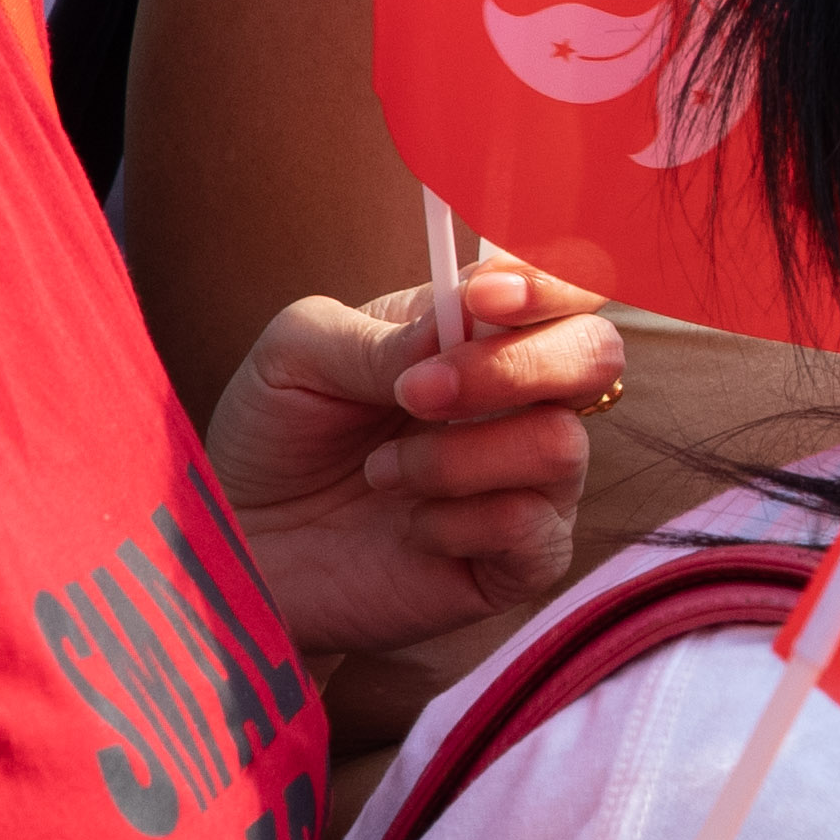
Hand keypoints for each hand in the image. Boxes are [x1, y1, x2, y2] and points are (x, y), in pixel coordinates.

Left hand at [205, 254, 619, 661]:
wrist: (242, 548)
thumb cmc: (273, 439)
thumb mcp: (295, 357)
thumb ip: (381, 333)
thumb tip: (465, 322)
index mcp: (481, 334)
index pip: (567, 283)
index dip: (549, 280)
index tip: (483, 298)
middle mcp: (523, 401)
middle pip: (597, 354)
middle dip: (512, 367)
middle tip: (415, 394)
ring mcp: (530, 482)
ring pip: (561, 445)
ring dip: (456, 457)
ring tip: (381, 473)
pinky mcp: (520, 559)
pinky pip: (532, 528)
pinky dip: (459, 523)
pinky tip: (412, 529)